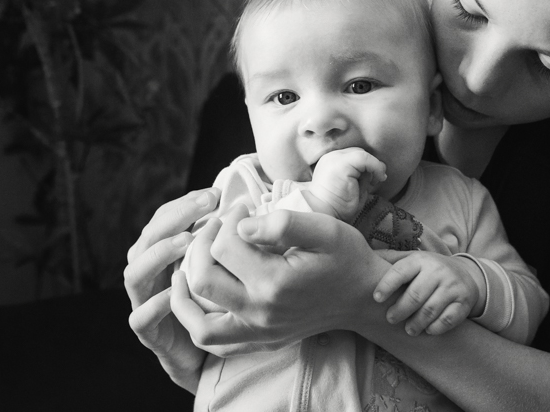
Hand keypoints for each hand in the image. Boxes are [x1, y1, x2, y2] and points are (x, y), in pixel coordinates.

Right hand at [124, 188, 219, 392]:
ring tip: (186, 241)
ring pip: (136, 273)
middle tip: (203, 207)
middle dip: (174, 219)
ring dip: (159, 254)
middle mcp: (149, 273)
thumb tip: (245, 206)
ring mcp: (143, 302)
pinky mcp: (148, 332)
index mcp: (163, 252)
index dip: (185, 204)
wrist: (209, 350)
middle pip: (147, 238)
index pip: (164, 218)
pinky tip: (178, 291)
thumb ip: (224, 238)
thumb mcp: (222, 264)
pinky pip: (142, 317)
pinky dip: (156, 304)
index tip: (213, 195)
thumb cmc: (218, 300)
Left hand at [180, 204, 390, 346]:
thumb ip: (283, 223)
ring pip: (199, 321)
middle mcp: (261, 313)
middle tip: (217, 227)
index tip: (242, 208)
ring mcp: (259, 332)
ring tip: (189, 263)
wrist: (363, 296)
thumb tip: (241, 225)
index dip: (228, 219)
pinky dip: (196, 321)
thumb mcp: (325, 229)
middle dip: (201, 245)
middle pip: (203, 280)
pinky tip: (197, 296)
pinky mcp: (259, 341)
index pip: (225, 246)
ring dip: (186, 291)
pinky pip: (213, 342)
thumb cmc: (346, 256)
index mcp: (275, 283)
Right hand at [305, 147, 386, 219]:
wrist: (322, 215)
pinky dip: (375, 167)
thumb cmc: (338, 206)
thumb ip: (363, 175)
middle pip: (358, 152)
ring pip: (361, 153)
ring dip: (372, 167)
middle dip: (370, 166)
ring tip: (373, 183)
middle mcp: (331, 157)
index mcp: (332, 163)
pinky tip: (375, 181)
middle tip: (374, 182)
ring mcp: (334, 158)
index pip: (354, 156)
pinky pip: (364, 158)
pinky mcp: (341, 163)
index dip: (367, 166)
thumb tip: (380, 167)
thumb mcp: (354, 187)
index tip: (372, 181)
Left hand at [372, 250, 484, 336]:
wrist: (466, 275)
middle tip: (390, 319)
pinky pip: (448, 319)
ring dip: (416, 323)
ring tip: (408, 330)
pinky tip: (427, 330)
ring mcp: (453, 286)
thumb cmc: (428, 270)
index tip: (376, 298)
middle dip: (400, 310)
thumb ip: (389, 260)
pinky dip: (435, 328)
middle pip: (415, 295)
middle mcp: (438, 271)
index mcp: (420, 260)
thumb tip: (358, 257)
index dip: (386, 285)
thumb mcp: (412, 260)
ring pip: (431, 309)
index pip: (400, 271)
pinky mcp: (463, 302)